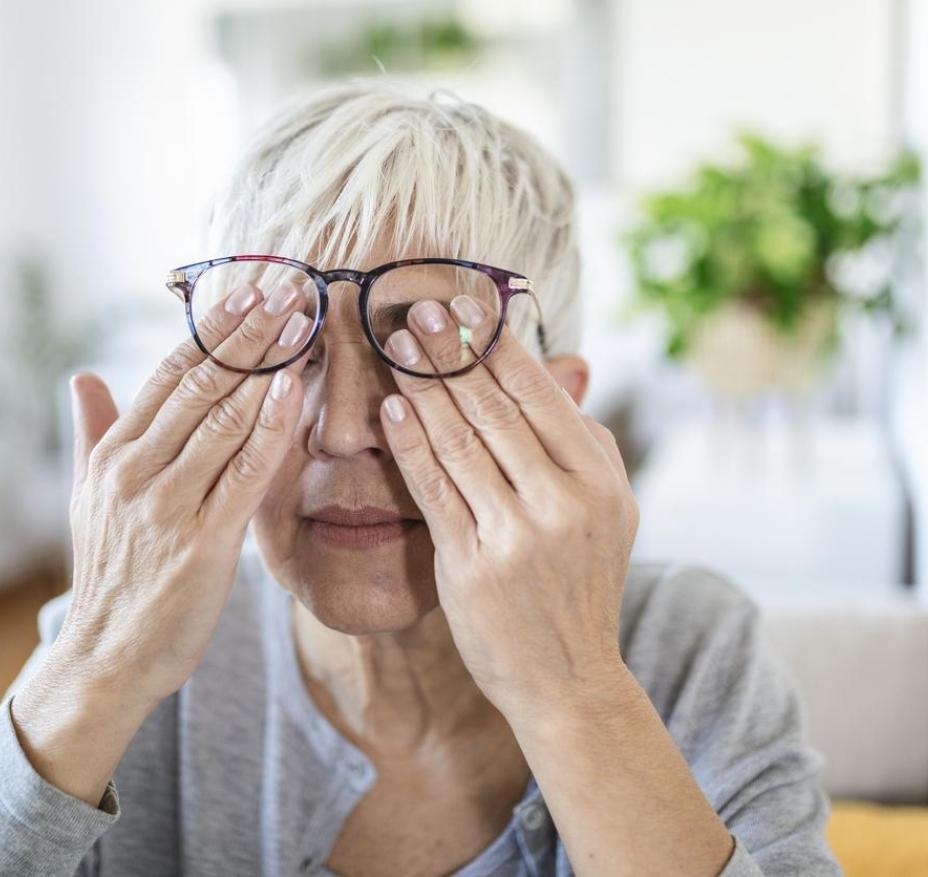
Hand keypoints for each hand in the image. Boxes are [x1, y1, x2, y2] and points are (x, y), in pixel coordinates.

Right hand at [54, 281, 313, 702]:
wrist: (106, 657)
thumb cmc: (110, 575)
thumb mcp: (86, 499)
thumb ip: (91, 433)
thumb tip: (82, 376)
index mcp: (112, 455)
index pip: (169, 375)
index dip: (212, 330)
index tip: (249, 292)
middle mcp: (136, 472)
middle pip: (201, 385)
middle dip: (249, 333)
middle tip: (289, 288)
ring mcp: (167, 506)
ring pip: (224, 419)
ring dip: (268, 365)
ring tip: (303, 322)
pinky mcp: (202, 543)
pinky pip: (244, 473)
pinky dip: (272, 427)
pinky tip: (296, 388)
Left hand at [377, 295, 638, 718]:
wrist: (568, 677)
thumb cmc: (581, 584)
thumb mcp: (608, 509)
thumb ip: (586, 439)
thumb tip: (564, 366)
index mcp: (599, 479)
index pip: (539, 395)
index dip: (496, 345)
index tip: (464, 304)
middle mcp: (563, 501)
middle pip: (494, 409)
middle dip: (451, 352)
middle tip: (416, 308)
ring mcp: (517, 534)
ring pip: (460, 441)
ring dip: (423, 386)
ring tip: (396, 345)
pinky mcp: (473, 564)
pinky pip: (434, 490)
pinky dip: (411, 445)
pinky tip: (392, 410)